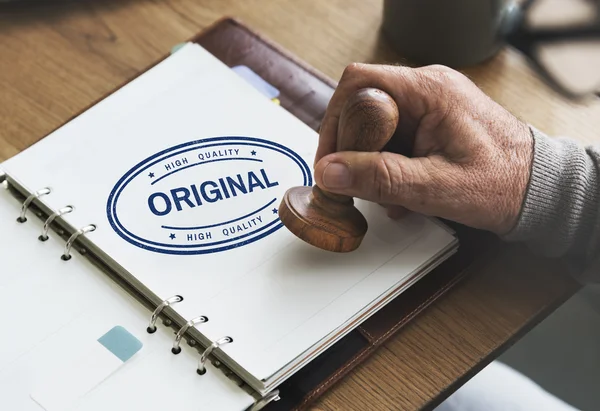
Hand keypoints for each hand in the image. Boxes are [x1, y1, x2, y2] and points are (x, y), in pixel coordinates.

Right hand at [313, 63, 533, 234]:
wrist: (538, 190)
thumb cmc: (503, 184)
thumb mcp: (435, 187)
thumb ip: (380, 178)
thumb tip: (330, 172)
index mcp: (430, 91)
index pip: (359, 85)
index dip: (335, 121)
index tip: (331, 160)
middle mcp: (428, 89)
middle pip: (363, 107)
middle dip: (354, 149)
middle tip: (357, 183)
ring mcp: (430, 105)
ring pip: (376, 126)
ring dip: (372, 162)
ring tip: (390, 194)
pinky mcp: (432, 122)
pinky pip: (394, 137)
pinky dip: (388, 165)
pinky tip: (401, 190)